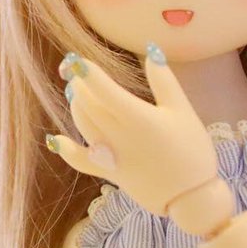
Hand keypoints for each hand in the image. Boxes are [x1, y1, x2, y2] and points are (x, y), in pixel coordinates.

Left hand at [47, 43, 220, 216]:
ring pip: (82, 124)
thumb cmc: (192, 150)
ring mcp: (110, 155)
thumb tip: (151, 50)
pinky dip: (65, 149)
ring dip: (75, 106)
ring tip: (76, 92)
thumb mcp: (183, 110)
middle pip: (88, 104)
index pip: (103, 89)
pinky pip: (79, 160)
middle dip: (79, 84)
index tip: (76, 59)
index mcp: (137, 116)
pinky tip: (54, 139)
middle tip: (76, 71)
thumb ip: (164, 80)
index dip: (86, 72)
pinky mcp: (108, 172)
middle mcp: (118, 134)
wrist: (191, 197)